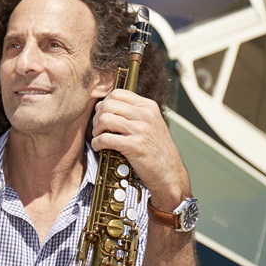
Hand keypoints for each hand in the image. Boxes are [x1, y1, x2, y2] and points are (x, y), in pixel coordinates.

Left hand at [89, 89, 189, 206]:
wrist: (169, 172)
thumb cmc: (156, 149)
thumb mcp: (151, 123)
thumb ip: (133, 112)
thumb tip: (105, 105)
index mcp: (148, 106)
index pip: (117, 93)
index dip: (104, 103)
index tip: (102, 114)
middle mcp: (145, 115)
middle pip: (108, 105)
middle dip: (97, 116)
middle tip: (98, 128)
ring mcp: (140, 129)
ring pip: (104, 119)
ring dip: (96, 130)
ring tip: (98, 137)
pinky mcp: (134, 145)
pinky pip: (105, 138)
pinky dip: (97, 143)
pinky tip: (99, 147)